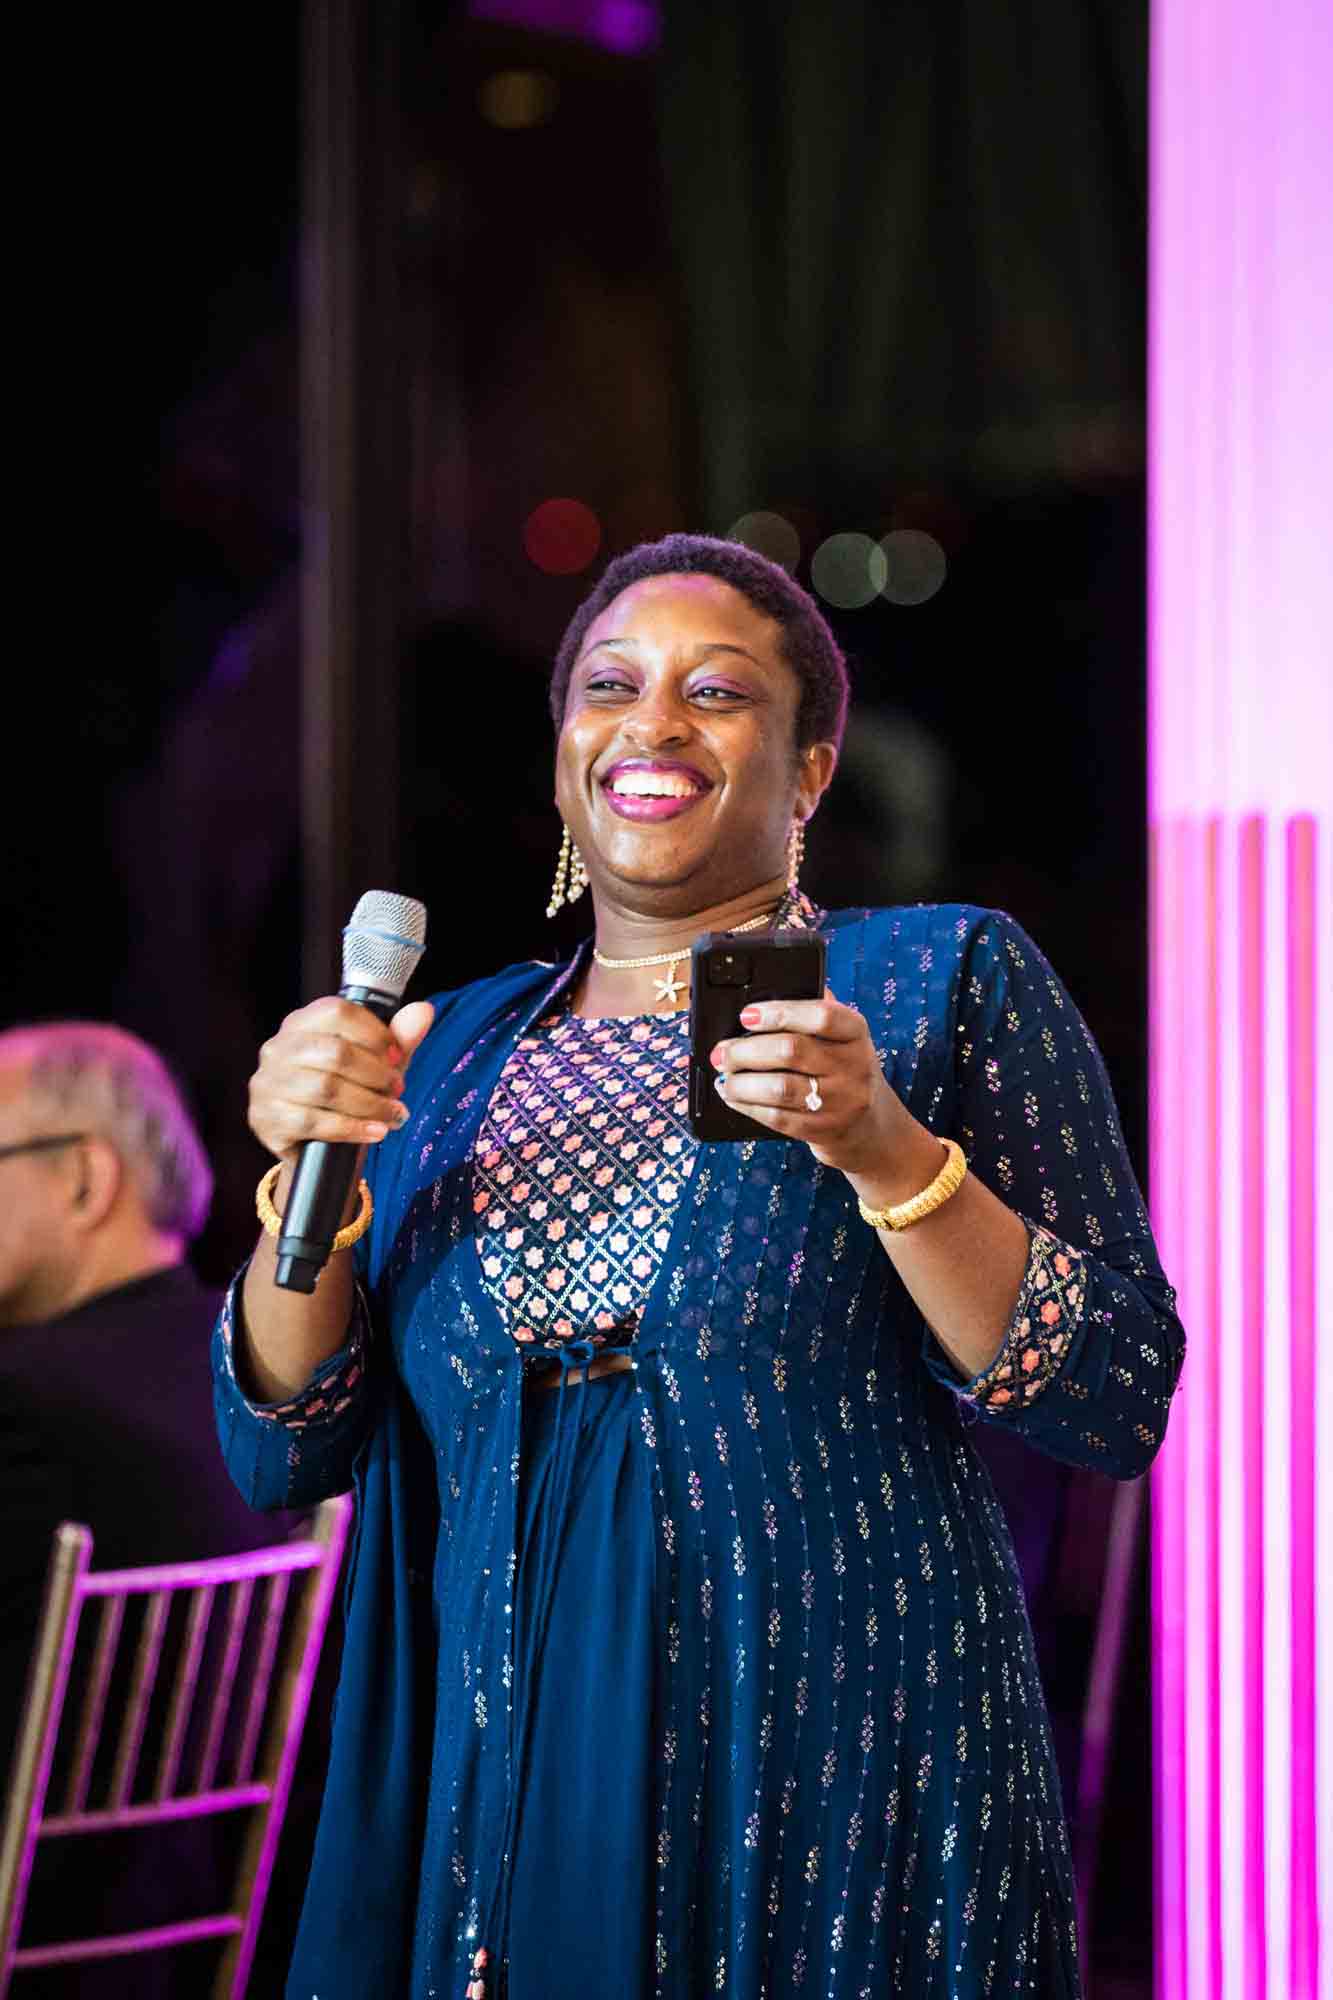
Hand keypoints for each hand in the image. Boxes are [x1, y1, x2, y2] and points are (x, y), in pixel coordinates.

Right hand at [248, 997, 435, 1162]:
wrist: (314, 1145)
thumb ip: (397, 1038)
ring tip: (394, 1114)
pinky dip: (352, 1128)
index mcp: (301, 1023)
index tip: (398, 1056)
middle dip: (377, 1074)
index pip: (338, 1013)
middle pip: (336, 1052)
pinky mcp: (266, 1119)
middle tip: (398, 1090)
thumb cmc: (345, 1093)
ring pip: (327, 1088)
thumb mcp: (375, 1064)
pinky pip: (314, 1121)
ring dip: (370, 1104)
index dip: (375, 1034)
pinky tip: (375, 1132)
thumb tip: (424, 1011)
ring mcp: (268, 1083)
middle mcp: (278, 1048)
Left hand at [711, 989, 915, 1176]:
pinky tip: (732, 1096)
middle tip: (722, 1051)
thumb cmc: (841, 1067)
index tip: (746, 1015)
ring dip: (742, 1082)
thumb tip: (769, 986)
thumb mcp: (841, 1036)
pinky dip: (748, 1106)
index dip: (780, 1012)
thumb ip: (813, 1010)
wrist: (867, 1124)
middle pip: (791, 1051)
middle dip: (746, 1050)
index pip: (822, 1015)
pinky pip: (778, 1117)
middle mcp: (853, 1066)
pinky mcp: (823, 1130)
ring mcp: (840, 1101)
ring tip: (724, 1075)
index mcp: (856, 1032)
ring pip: (781, 1088)